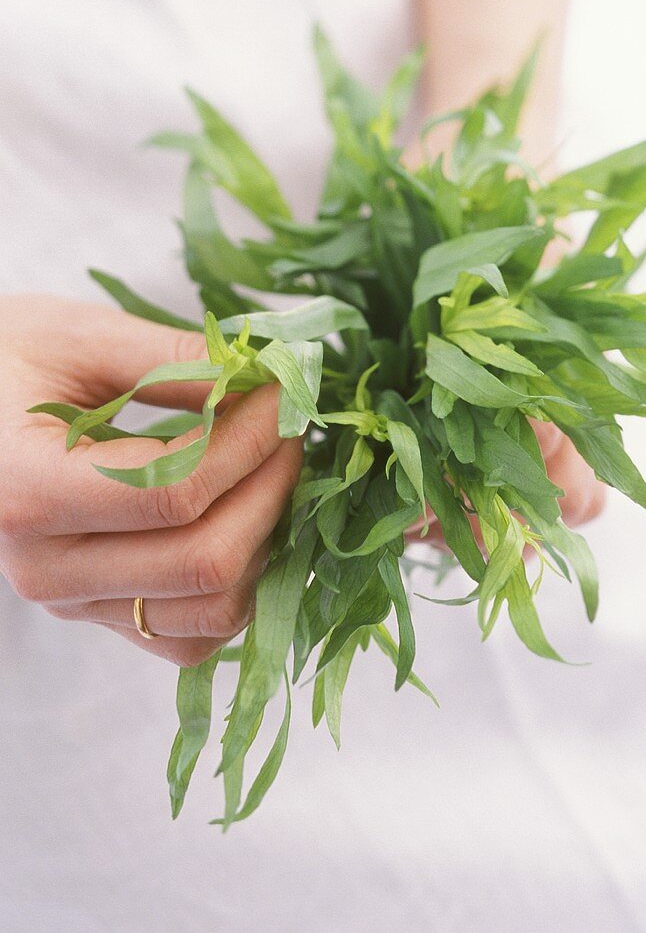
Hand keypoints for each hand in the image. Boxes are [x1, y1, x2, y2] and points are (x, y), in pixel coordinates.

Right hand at [0, 296, 301, 665]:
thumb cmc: (6, 360)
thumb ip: (176, 359)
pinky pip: (196, 635)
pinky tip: (248, 519)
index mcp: (25, 490)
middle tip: (288, 431)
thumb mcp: (81, 338)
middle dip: (271, 489)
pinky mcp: (102, 616)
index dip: (249, 443)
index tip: (280, 397)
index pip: (173, 491)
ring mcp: (75, 603)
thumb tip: (267, 378)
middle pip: (206, 561)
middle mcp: (47, 568)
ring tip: (272, 471)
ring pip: (214, 609)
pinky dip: (242, 583)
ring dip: (268, 537)